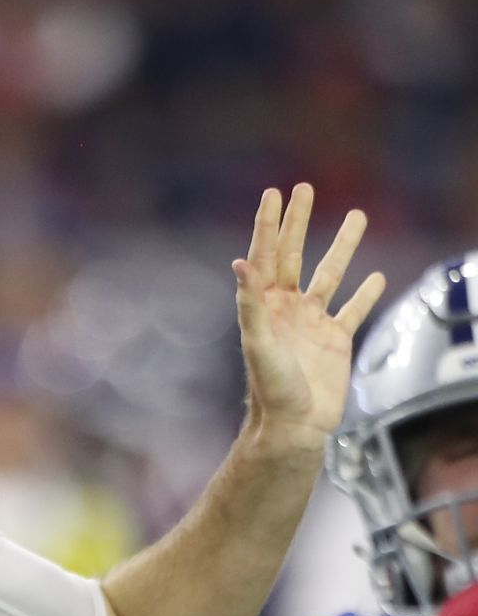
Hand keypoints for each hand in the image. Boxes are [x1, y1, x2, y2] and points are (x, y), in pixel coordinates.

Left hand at [232, 185, 383, 449]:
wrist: (294, 426)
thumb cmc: (271, 388)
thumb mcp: (258, 343)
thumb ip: (250, 303)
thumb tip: (241, 262)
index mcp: (266, 306)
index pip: (267, 255)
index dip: (269, 224)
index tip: (274, 193)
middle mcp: (288, 309)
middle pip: (294, 255)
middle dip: (299, 222)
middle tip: (304, 189)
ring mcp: (313, 323)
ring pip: (330, 274)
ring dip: (343, 246)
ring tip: (357, 216)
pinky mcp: (336, 340)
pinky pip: (353, 310)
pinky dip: (364, 293)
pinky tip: (375, 277)